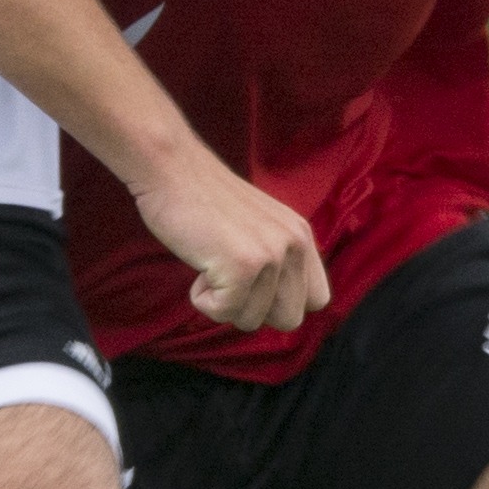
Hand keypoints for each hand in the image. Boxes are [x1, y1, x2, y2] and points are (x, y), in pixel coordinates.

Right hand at [133, 158, 330, 335]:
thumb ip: (278, 258)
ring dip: (223, 301)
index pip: (317, 300)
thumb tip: (279, 308)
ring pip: (252, 320)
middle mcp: (294, 244)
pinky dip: (203, 298)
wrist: (171, 169)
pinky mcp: (242, 266)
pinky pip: (223, 312)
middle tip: (228, 277)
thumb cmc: (204, 200)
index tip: (254, 287)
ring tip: (211, 262)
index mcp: (301, 235)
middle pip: (289, 319)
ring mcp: (270, 255)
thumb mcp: (259, 225)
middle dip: (253, 309)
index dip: (282, 303)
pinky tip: (199, 264)